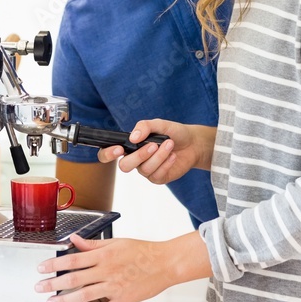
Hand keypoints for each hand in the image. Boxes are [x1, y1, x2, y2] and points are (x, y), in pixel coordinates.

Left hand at [35, 234, 171, 301]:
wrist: (164, 264)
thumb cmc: (143, 251)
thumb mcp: (117, 242)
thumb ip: (93, 244)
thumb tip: (75, 239)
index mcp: (105, 255)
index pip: (74, 259)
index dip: (55, 263)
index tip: (42, 267)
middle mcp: (107, 271)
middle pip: (75, 278)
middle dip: (54, 283)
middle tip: (39, 287)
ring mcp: (114, 287)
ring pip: (85, 295)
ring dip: (66, 299)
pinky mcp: (123, 300)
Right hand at [96, 119, 213, 184]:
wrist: (193, 143)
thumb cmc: (173, 132)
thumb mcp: (159, 124)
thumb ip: (145, 126)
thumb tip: (133, 137)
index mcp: (130, 145)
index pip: (108, 154)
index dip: (107, 154)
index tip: (118, 149)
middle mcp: (135, 159)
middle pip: (125, 166)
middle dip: (139, 156)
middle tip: (153, 144)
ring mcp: (146, 170)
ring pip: (144, 169)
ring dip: (158, 156)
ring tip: (169, 144)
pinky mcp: (158, 178)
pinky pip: (157, 175)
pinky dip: (166, 163)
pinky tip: (173, 156)